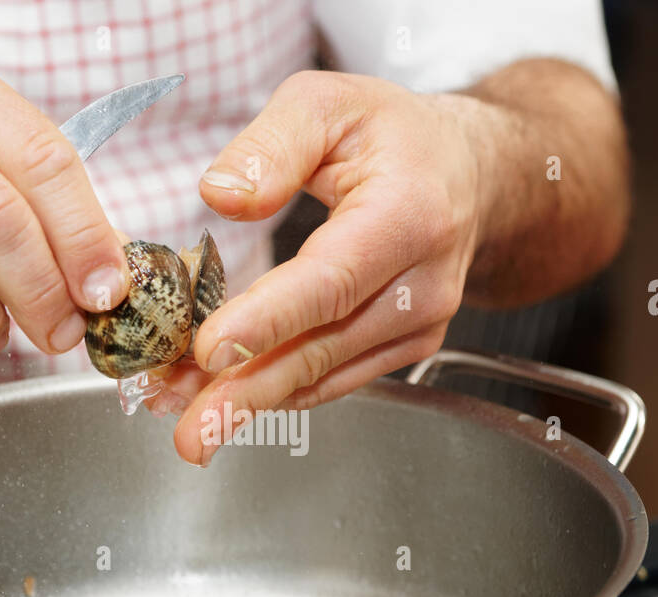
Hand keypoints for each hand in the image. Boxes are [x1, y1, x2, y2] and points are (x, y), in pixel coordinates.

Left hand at [157, 71, 483, 464]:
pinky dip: (278, 392)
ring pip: (323, 373)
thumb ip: (271, 143)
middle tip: (192, 433)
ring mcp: (420, 324)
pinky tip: (226, 401)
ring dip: (252, 400)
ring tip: (190, 422)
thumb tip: (220, 196)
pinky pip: (334, 378)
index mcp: (407, 214)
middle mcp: (423, 283)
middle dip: (249, 391)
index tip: (211, 352)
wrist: (468, 174)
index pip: (330, 280)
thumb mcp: (328, 101)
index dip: (268, 321)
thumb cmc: (393, 135)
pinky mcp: (406, 347)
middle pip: (323, 346)